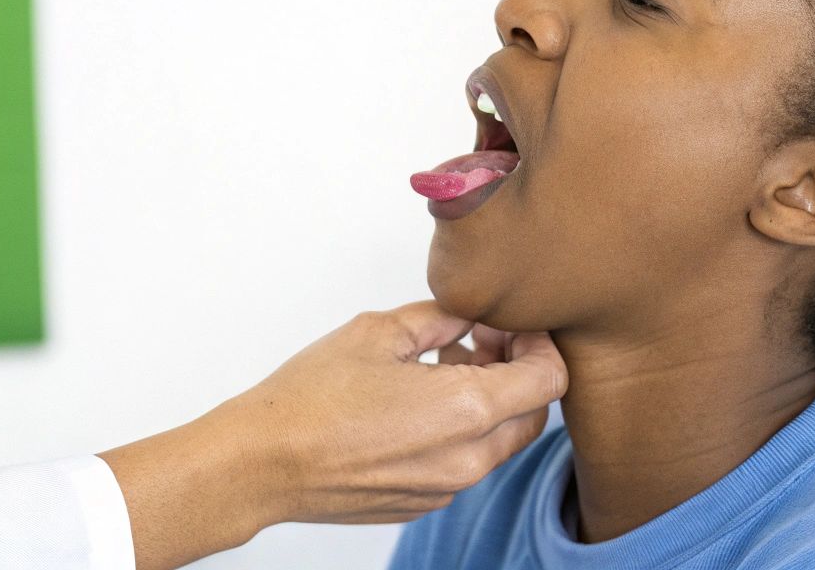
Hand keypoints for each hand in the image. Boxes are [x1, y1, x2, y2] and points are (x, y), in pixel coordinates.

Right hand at [225, 301, 565, 524]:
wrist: (264, 464)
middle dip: (517, 371)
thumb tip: (468, 313)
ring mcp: (447, 487)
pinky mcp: (423, 502)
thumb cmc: (311, 399)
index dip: (537, 342)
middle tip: (475, 340)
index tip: (505, 325)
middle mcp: (468, 458)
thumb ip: (440, 317)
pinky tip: (414, 404)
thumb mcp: (379, 332)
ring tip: (438, 367)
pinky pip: (465, 463)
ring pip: (500, 440)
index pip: (550, 378)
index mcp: (466, 410)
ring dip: (488, 401)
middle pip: (533, 413)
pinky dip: (460, 430)